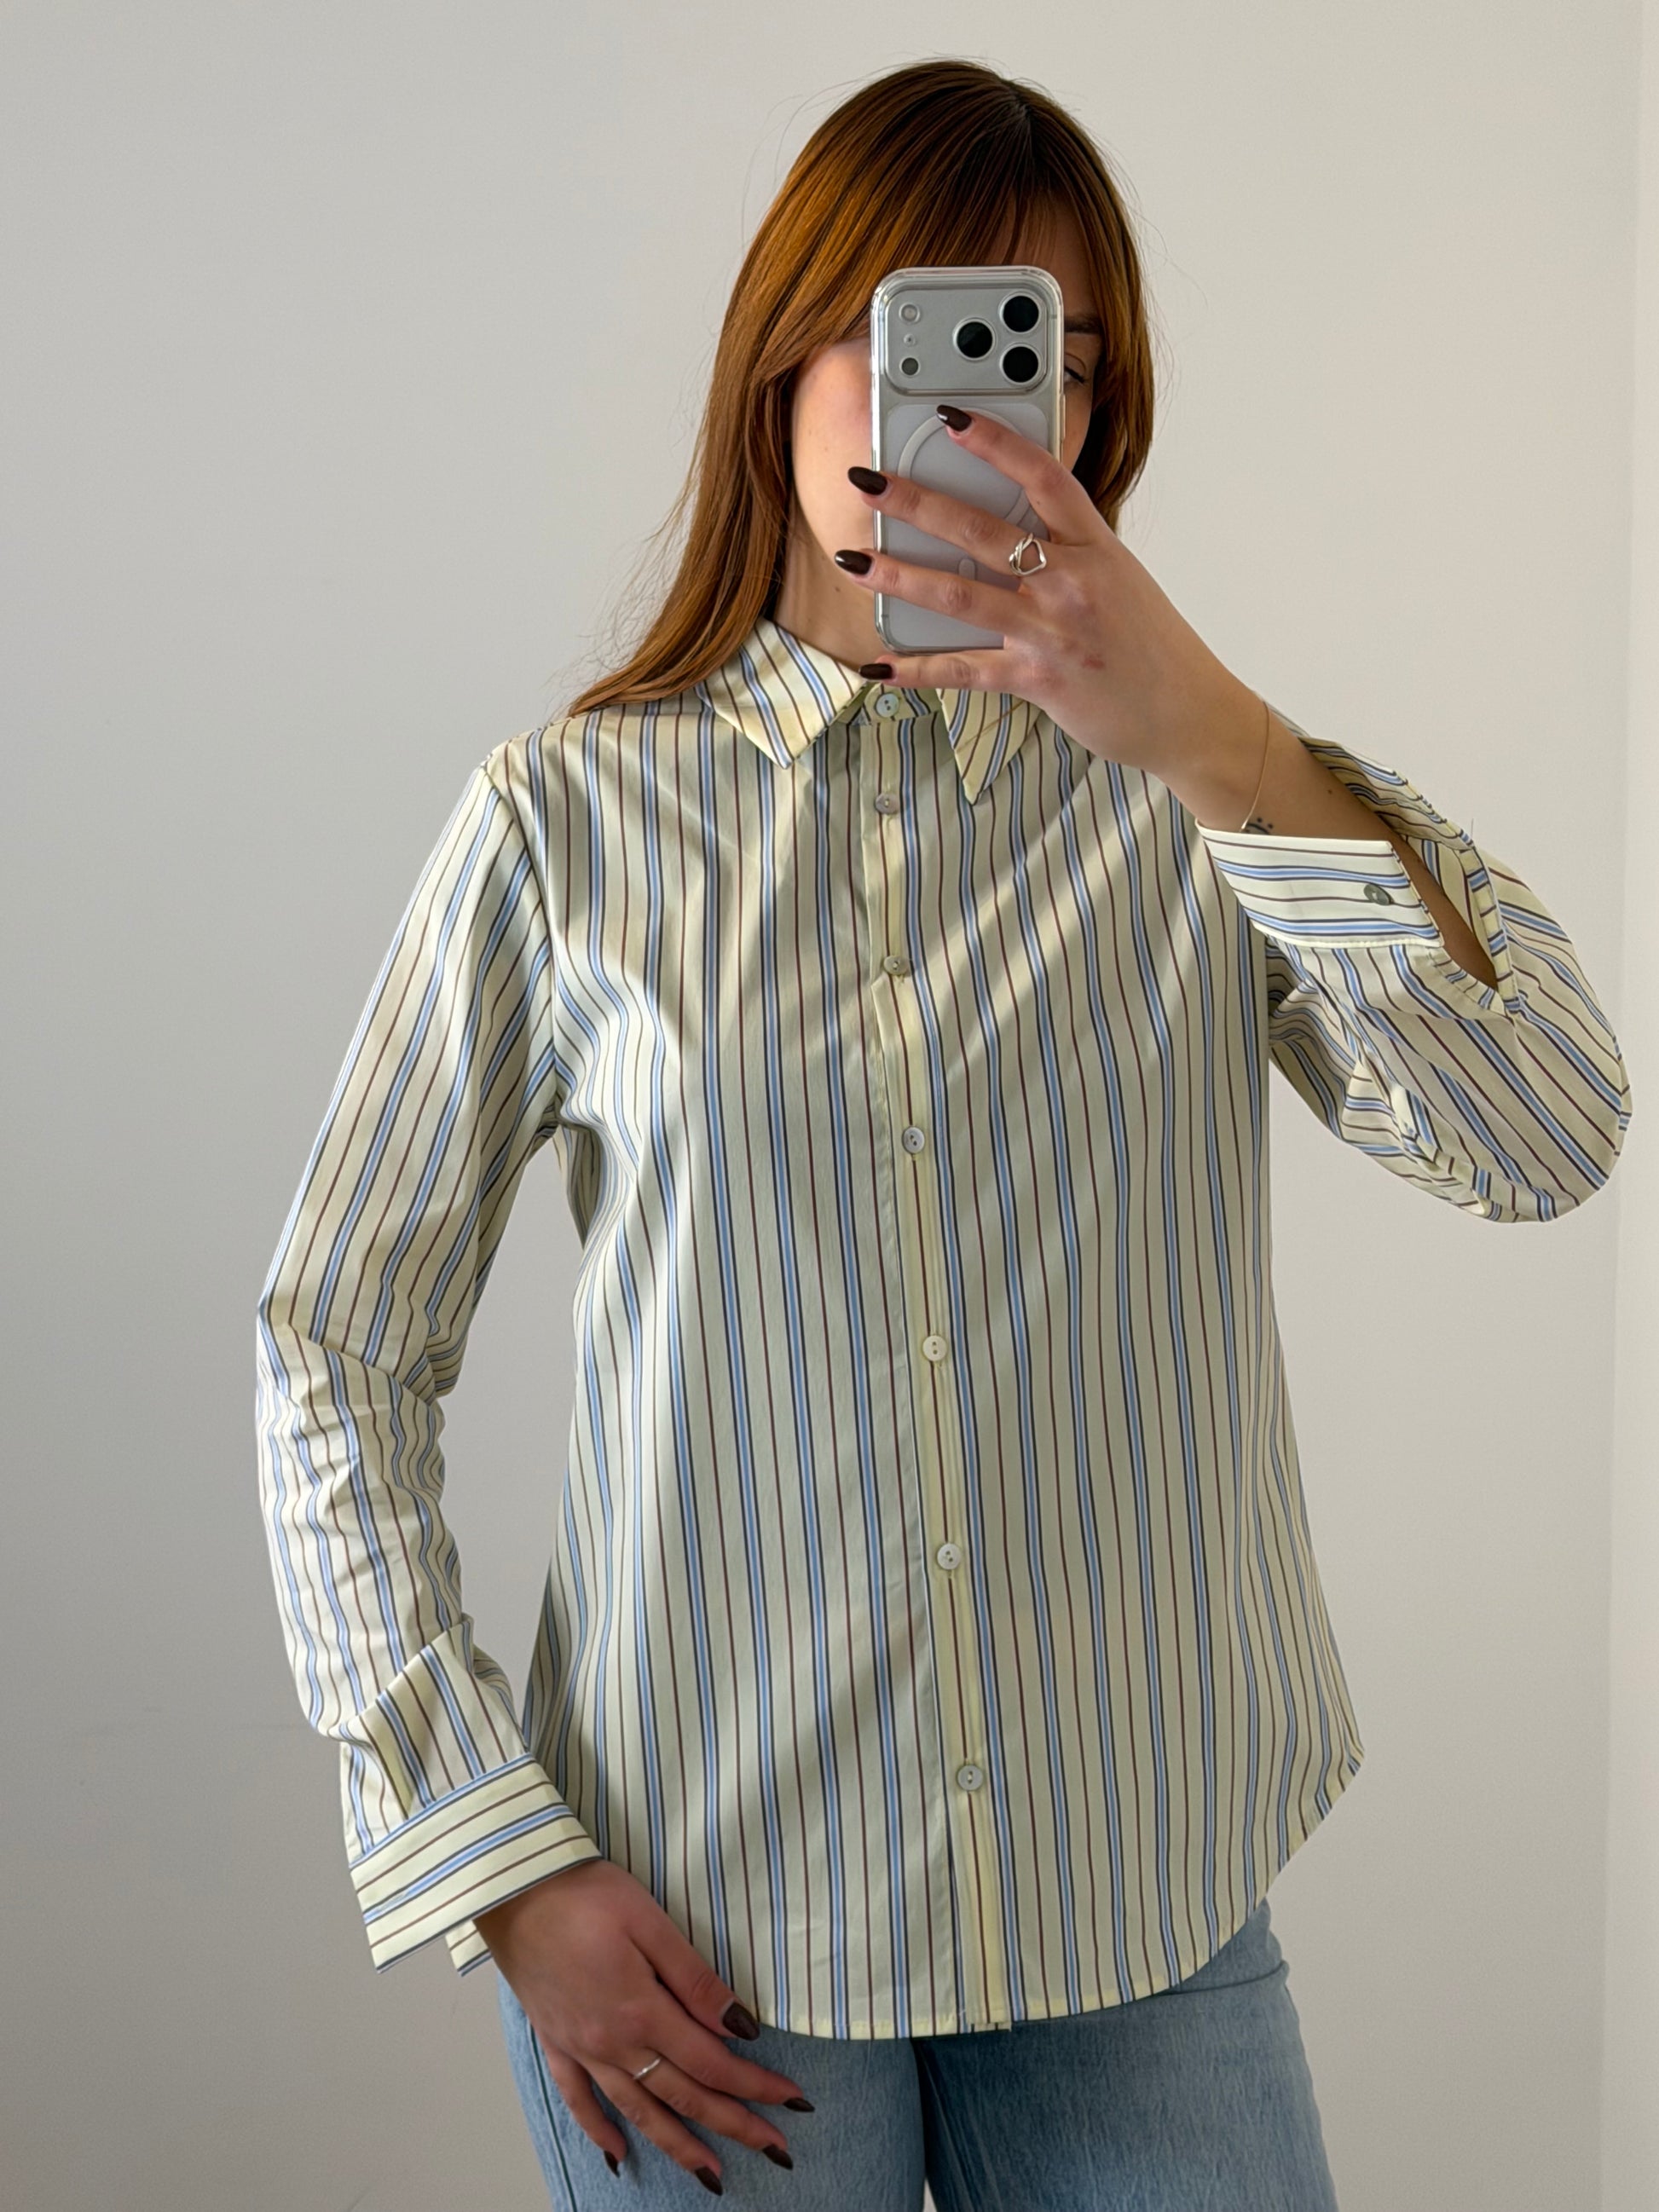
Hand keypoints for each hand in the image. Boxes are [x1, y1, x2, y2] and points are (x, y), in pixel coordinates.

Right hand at [476, 1859, 811, 2188]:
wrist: (512, 1890)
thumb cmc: (583, 1893)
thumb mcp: (650, 1921)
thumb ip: (694, 1978)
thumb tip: (739, 2025)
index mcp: (641, 2011)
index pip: (711, 2062)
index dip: (754, 2085)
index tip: (792, 2100)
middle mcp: (612, 2042)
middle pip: (683, 2096)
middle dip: (733, 2124)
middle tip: (776, 2149)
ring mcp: (580, 2047)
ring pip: (637, 2110)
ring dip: (677, 2144)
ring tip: (712, 2174)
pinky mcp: (554, 2040)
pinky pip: (578, 2099)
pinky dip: (599, 2130)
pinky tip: (617, 2154)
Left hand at [837, 406, 1261, 785]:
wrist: (1187, 712)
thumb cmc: (1150, 644)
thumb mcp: (1118, 578)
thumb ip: (1067, 550)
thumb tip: (1008, 529)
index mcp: (1095, 546)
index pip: (1043, 475)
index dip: (995, 441)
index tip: (950, 416)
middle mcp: (1072, 581)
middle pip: (983, 528)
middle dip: (916, 502)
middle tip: (867, 481)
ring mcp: (1052, 631)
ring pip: (961, 594)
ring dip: (899, 576)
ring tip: (853, 561)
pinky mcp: (1038, 680)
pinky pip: (965, 670)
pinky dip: (917, 669)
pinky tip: (878, 665)